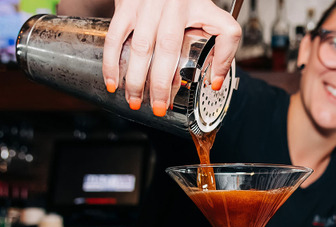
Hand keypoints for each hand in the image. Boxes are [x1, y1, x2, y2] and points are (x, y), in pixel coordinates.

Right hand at [103, 0, 240, 114]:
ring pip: (141, 46)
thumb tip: (215, 82)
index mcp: (199, 6)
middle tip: (159, 107)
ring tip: (135, 100)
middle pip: (168, 48)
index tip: (210, 85)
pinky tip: (113, 81)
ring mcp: (146, 5)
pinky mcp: (126, 5)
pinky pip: (115, 36)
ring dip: (135, 78)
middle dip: (162, 83)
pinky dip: (112, 61)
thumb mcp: (212, 15)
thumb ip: (223, 46)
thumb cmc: (185, 1)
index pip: (217, 35)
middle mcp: (173, 5)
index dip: (219, 61)